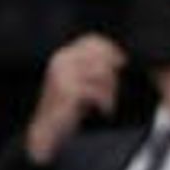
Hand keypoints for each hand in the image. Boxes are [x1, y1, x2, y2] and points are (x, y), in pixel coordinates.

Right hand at [25, 33, 126, 163]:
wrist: (47, 129)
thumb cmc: (68, 107)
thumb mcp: (80, 82)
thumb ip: (94, 68)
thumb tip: (121, 59)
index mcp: (63, 56)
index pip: (92, 41)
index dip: (111, 50)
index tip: (122, 63)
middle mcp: (61, 61)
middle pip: (101, 57)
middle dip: (112, 75)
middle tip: (112, 92)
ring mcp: (63, 74)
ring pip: (102, 73)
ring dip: (111, 91)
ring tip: (108, 104)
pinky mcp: (68, 90)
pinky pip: (98, 91)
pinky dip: (106, 102)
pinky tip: (104, 111)